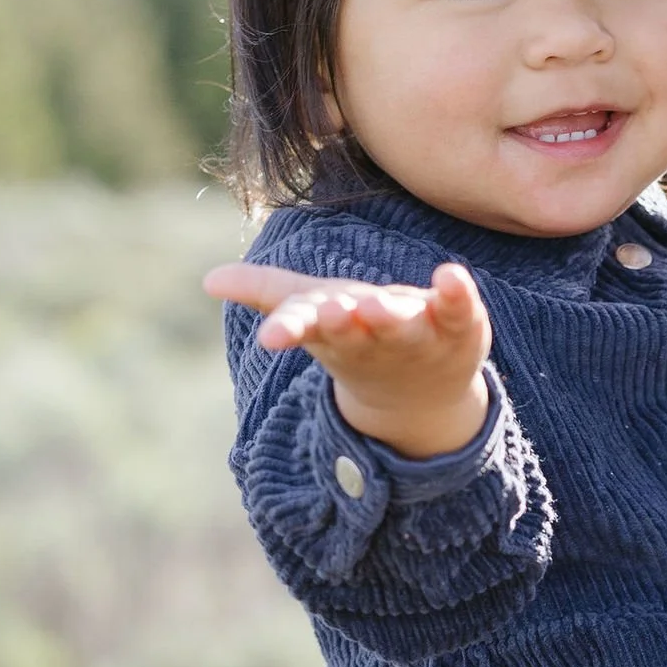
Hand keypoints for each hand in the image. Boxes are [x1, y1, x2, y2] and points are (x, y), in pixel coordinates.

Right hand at [206, 258, 491, 457]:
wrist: (421, 393)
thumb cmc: (355, 337)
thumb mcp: (310, 313)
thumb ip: (265, 293)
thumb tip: (209, 279)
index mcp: (332, 328)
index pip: (304, 326)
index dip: (288, 329)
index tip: (271, 338)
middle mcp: (372, 335)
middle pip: (354, 329)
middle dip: (343, 322)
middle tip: (333, 312)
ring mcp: (417, 333)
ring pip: (402, 326)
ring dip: (389, 317)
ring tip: (376, 305)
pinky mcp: (458, 325)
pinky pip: (458, 309)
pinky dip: (456, 294)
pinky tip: (451, 274)